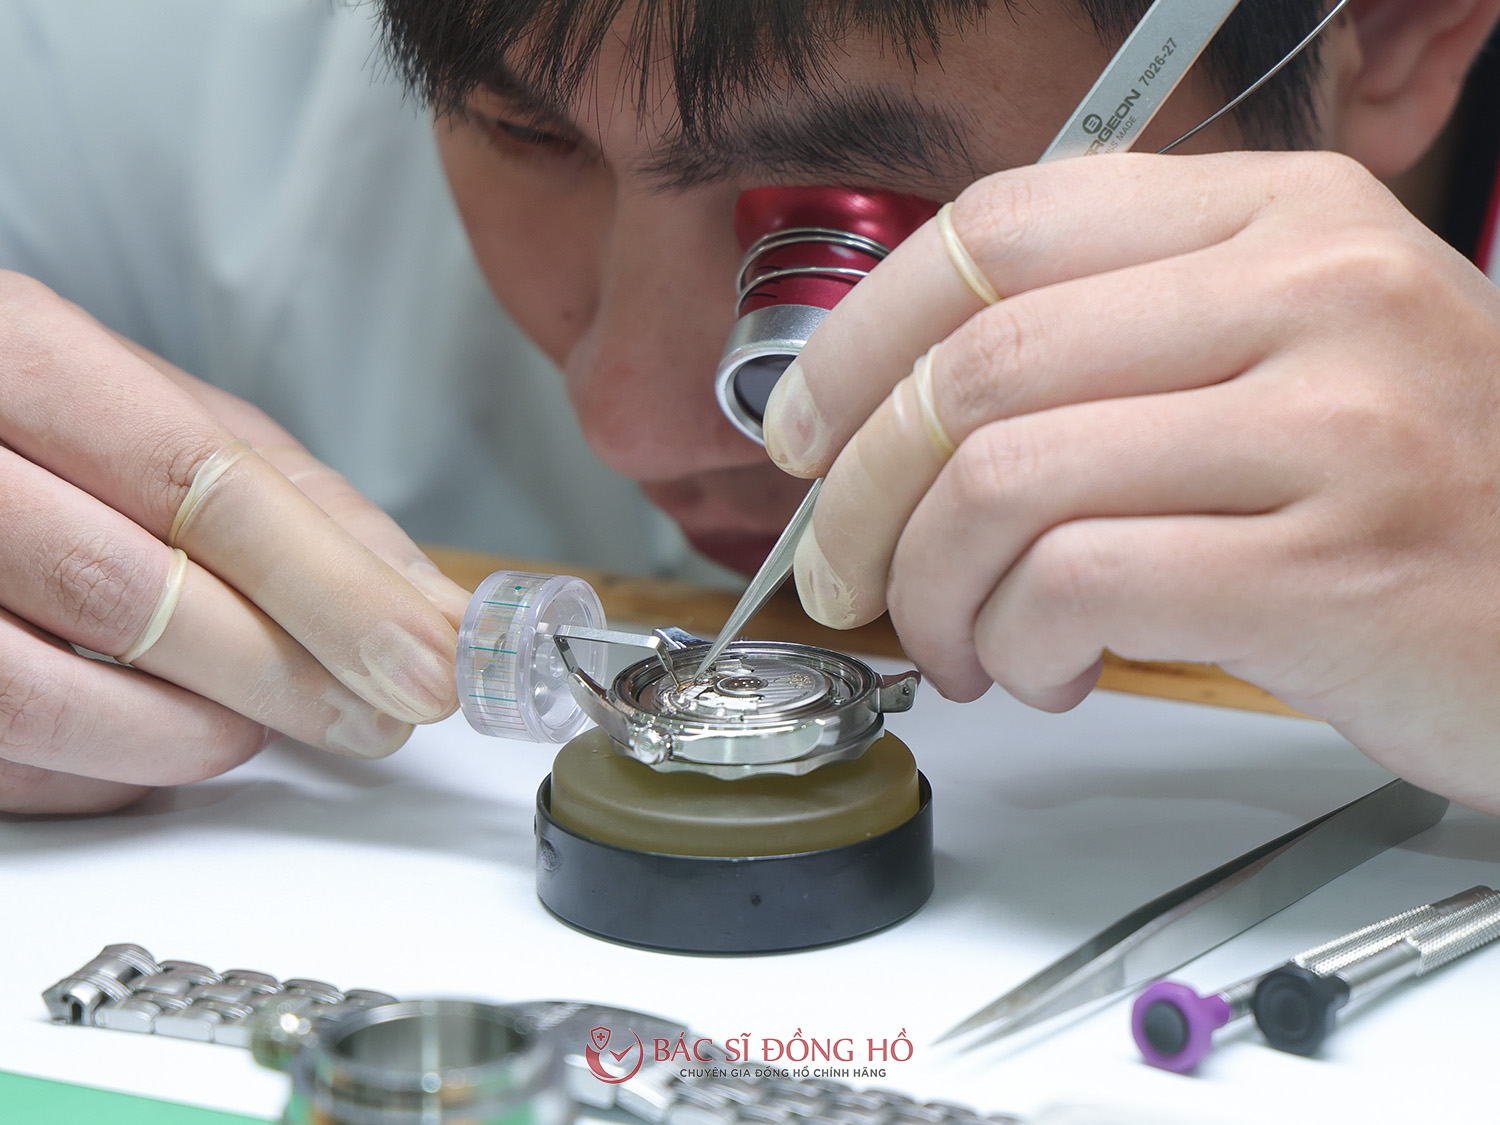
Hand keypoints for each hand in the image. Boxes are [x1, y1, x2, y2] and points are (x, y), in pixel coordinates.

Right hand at [0, 272, 469, 812]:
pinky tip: (156, 749)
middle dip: (279, 672)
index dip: (329, 588)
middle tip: (374, 716)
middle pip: (123, 587)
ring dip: (184, 734)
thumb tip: (421, 602)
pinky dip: (93, 772)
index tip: (424, 661)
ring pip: (33, 689)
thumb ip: (289, 497)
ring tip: (256, 729)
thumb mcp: (157, 409)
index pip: (197, 483)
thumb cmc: (27, 414)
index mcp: (13, 348)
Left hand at [763, 151, 1499, 812]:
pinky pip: (1080, 585)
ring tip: (959, 643)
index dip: (862, 333)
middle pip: (977, 367)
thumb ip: (1121, 342)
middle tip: (841, 571)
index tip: (803, 426)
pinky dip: (1020, 643)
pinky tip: (1047, 670)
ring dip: (934, 588)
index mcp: (1278, 218)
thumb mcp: (1291, 357)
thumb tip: (904, 403)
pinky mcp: (1330, 567)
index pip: (998, 226)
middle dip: (859, 493)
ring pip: (1006, 482)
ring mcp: (1330, 424)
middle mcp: (1310, 292)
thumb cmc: (1419, 496)